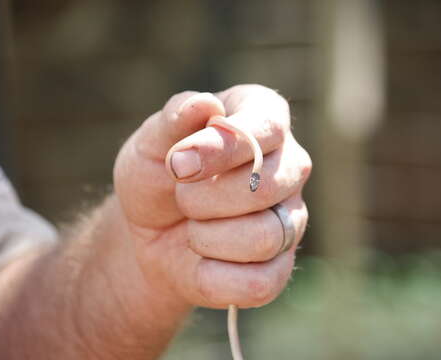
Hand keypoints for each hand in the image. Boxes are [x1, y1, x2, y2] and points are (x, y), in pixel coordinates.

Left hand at [114, 84, 311, 308]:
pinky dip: (212, 274)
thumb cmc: (158, 176)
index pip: (266, 128)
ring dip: (206, 236)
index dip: (221, 149)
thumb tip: (205, 104)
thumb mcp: (151, 142)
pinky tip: (200, 258)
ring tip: (192, 225)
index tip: (177, 164)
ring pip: (264, 237)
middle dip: (203, 198)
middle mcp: (289, 167)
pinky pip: (258, 283)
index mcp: (264, 119)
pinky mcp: (279, 267)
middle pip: (263, 187)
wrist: (151, 232)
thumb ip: (175, 119)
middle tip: (180, 195)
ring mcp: (290, 220)